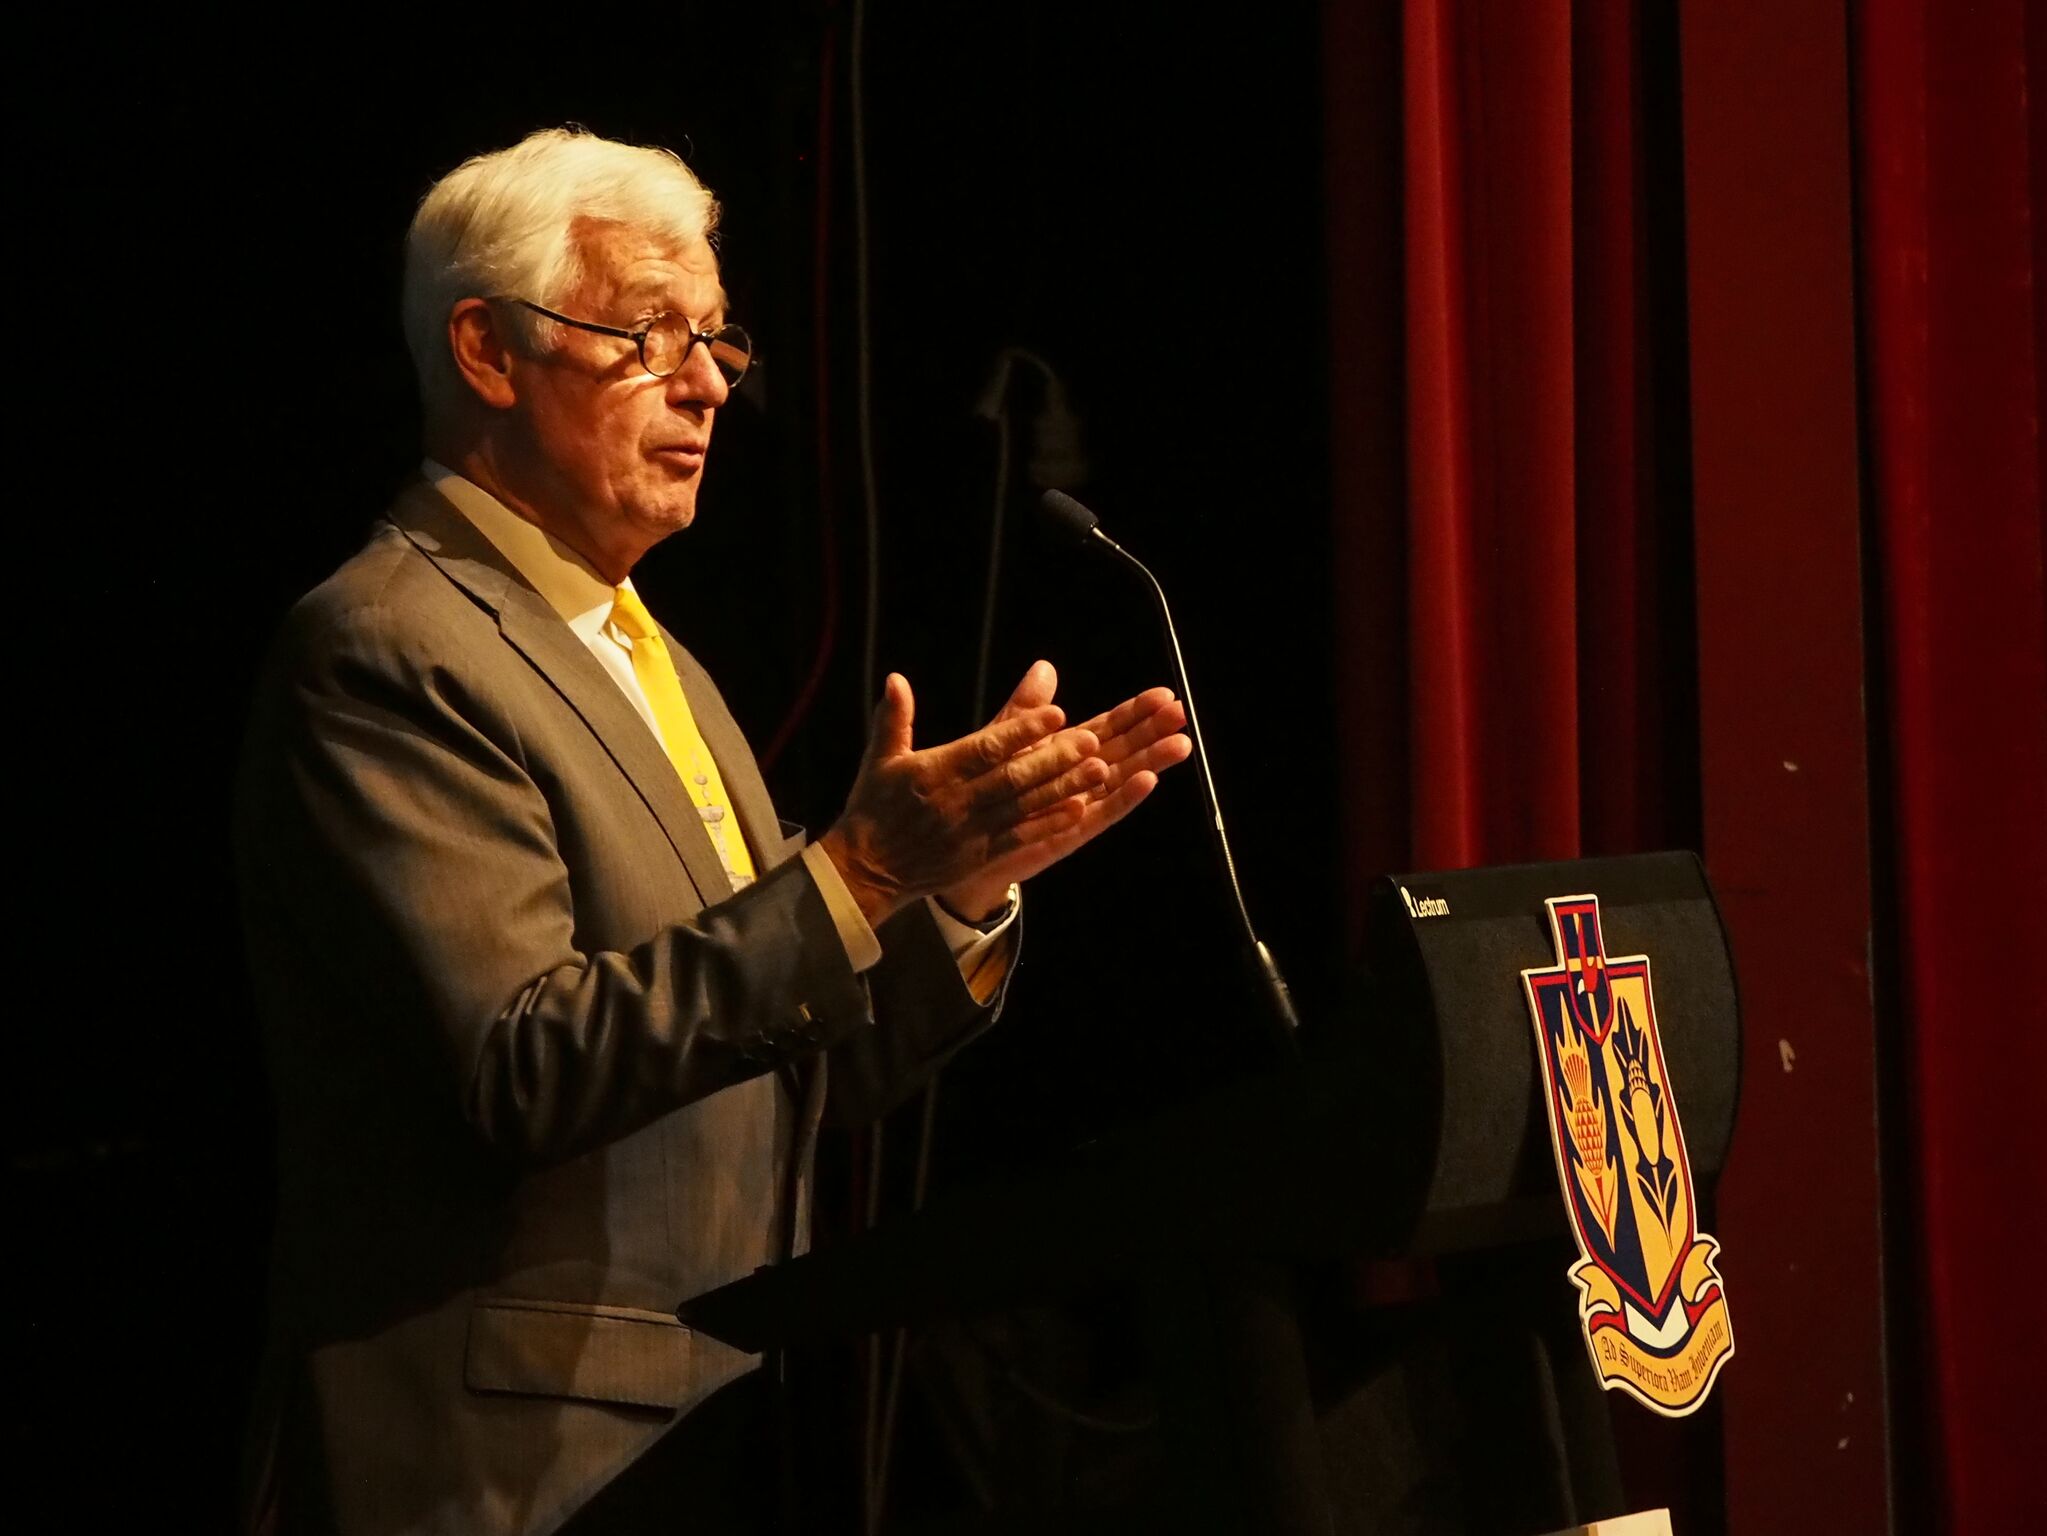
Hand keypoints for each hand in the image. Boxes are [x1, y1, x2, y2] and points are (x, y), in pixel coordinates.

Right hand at [817, 671, 1111, 927]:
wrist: (865, 870)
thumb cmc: (874, 808)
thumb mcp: (880, 759)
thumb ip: (894, 718)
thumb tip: (896, 678)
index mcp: (936, 772)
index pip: (986, 748)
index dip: (1023, 730)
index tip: (1057, 712)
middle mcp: (957, 801)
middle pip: (1014, 777)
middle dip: (1055, 758)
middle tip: (1092, 740)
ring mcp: (970, 833)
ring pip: (1024, 807)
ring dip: (1064, 788)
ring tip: (1099, 771)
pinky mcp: (978, 857)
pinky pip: (1020, 839)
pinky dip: (1050, 824)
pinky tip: (1080, 810)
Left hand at [935, 661, 1192, 919]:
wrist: (961, 839)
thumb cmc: (985, 786)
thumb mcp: (1002, 740)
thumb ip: (1027, 709)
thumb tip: (1045, 667)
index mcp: (1066, 751)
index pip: (1109, 727)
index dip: (1135, 711)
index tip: (1164, 695)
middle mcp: (1079, 777)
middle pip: (1124, 750)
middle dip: (1153, 731)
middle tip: (1181, 712)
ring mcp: (1080, 804)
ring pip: (1122, 779)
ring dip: (1151, 761)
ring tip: (1180, 744)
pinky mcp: (1071, 831)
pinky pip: (1103, 812)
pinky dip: (1125, 797)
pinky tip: (1149, 781)